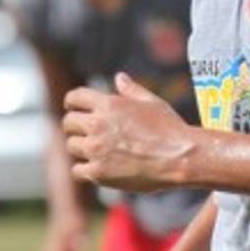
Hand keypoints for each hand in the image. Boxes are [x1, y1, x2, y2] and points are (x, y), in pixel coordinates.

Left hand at [63, 72, 196, 190]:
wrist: (181, 157)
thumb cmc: (170, 128)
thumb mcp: (152, 102)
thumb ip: (131, 90)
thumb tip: (119, 77)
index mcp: (109, 104)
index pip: (74, 98)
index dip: (72, 103)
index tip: (73, 109)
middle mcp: (98, 124)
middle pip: (68, 123)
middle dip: (75, 126)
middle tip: (85, 133)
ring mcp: (96, 149)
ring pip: (72, 146)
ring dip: (81, 147)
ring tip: (96, 151)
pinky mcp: (98, 173)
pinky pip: (77, 170)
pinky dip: (85, 169)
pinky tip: (98, 168)